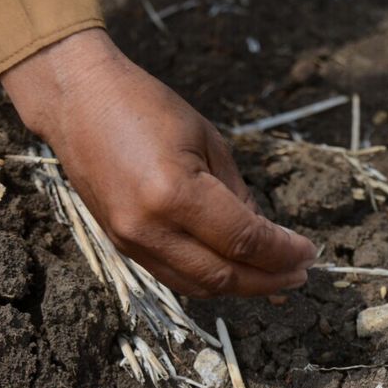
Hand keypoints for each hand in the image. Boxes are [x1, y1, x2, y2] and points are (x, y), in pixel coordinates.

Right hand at [1, 29, 317, 297]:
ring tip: (276, 278)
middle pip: (223, 275)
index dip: (282, 252)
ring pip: (199, 286)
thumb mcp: (208, 141)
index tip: (309, 252)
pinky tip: (237, 272)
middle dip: (269, 280)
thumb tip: (265, 237)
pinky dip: (210, 280)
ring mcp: (131, 241)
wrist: (78, 101)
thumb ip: (237, 194)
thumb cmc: (145, 106)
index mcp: (174, 193)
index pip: (243, 241)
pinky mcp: (122, 245)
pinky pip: (175, 277)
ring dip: (242, 287)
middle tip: (301, 273)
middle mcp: (149, 227)